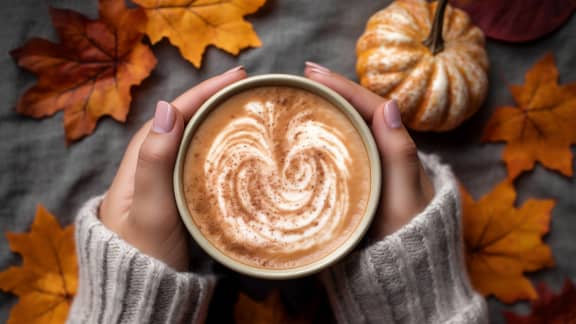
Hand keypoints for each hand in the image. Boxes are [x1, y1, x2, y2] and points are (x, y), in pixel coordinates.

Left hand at [99, 67, 246, 270]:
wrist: (140, 292)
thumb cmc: (144, 254)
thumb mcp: (151, 211)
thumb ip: (155, 162)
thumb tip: (167, 109)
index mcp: (140, 160)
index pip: (173, 112)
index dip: (203, 90)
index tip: (236, 77)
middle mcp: (149, 164)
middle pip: (182, 120)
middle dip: (212, 98)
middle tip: (246, 87)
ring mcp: (163, 180)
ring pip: (190, 138)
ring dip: (214, 118)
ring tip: (243, 107)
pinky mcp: (176, 195)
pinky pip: (196, 159)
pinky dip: (215, 145)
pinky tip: (232, 146)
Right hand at [304, 62, 433, 238]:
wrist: (404, 279)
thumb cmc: (406, 241)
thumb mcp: (404, 200)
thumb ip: (399, 156)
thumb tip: (389, 104)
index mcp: (398, 153)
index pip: (371, 107)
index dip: (343, 86)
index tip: (313, 72)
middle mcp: (385, 157)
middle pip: (357, 114)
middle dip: (331, 92)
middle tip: (301, 78)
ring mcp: (370, 171)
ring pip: (348, 131)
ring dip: (326, 110)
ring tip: (300, 97)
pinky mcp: (357, 187)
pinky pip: (338, 154)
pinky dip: (321, 139)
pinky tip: (304, 137)